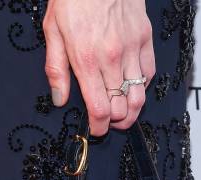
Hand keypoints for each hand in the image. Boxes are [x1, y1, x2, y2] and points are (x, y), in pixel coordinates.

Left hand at [43, 0, 154, 135]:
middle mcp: (111, 57)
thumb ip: (56, 69)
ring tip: (122, 113)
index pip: (99, 109)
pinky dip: (141, 87)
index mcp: (86, 59)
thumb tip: (60, 99)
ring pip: (139, 97)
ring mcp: (131, 48)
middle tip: (108, 122)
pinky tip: (130, 86)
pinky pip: (148, 74)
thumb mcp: (52, 30)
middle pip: (122, 108)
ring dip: (132, 112)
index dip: (99, 127)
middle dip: (115, 122)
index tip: (96, 129)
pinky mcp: (144, 38)